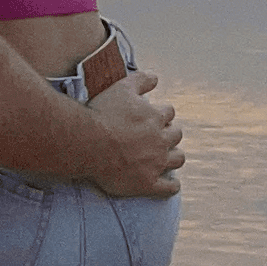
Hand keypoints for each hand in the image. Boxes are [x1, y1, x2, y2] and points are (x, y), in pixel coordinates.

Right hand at [85, 67, 183, 199]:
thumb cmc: (102, 114)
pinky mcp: (148, 183)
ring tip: (168, 157)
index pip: (168, 113)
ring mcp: (156, 163)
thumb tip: (156, 77)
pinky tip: (172, 184)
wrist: (89, 143)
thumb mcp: (121, 88)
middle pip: (176, 135)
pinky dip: (172, 186)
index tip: (153, 116)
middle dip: (170, 133)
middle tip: (159, 135)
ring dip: (174, 156)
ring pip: (177, 159)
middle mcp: (160, 140)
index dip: (161, 113)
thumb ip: (141, 80)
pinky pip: (169, 187)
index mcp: (155, 117)